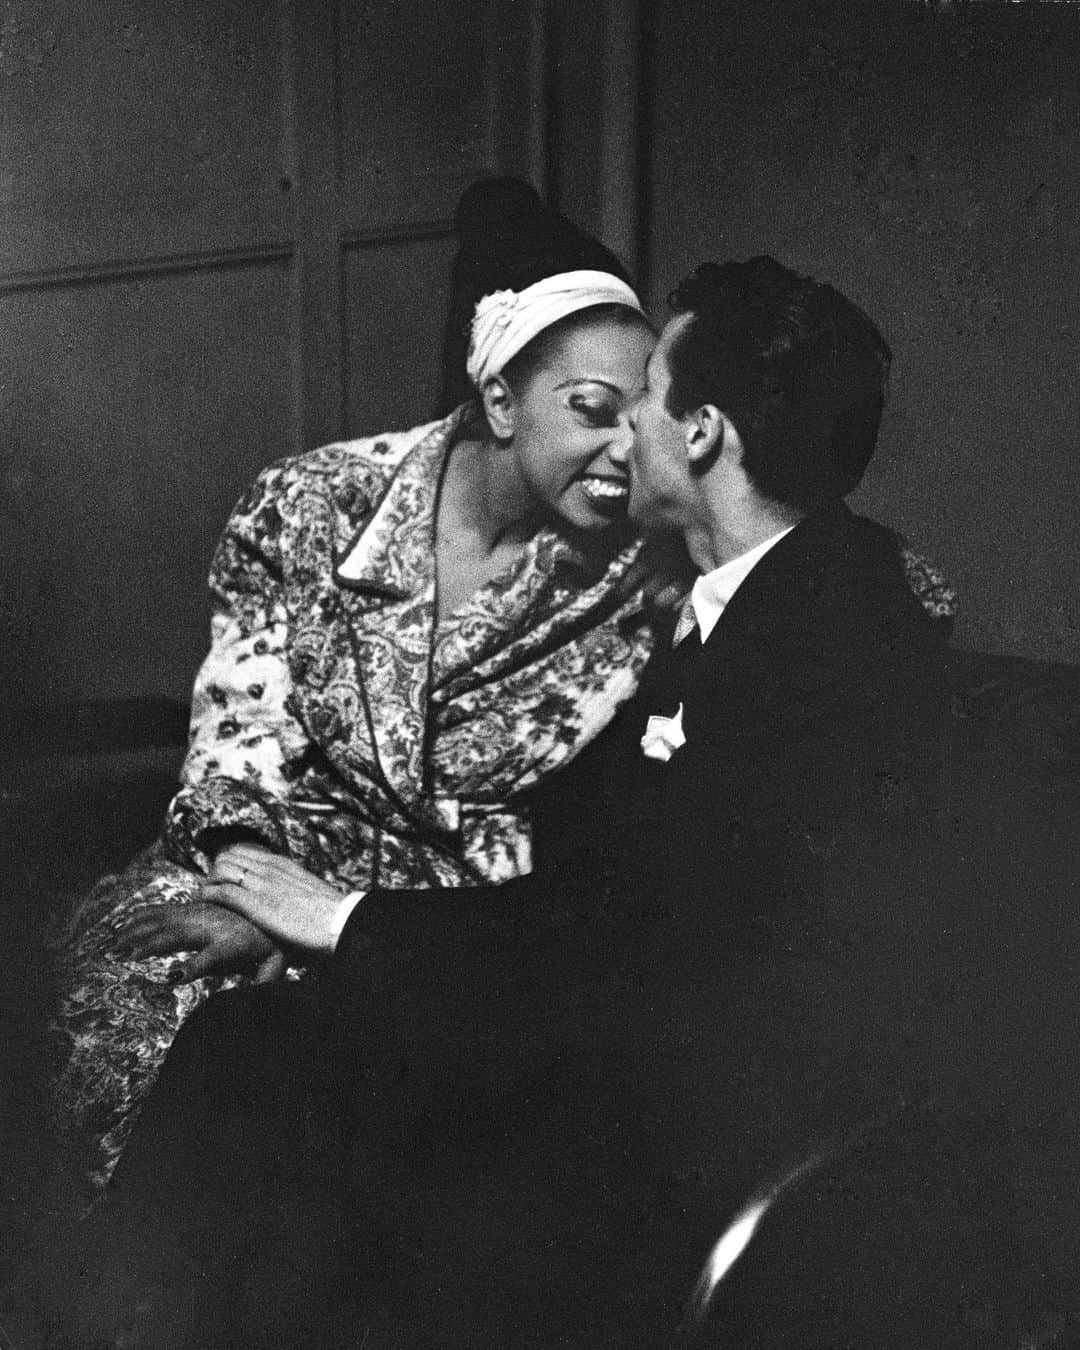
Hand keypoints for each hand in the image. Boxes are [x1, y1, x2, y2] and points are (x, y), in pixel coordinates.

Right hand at [114, 901, 286, 983]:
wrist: (268, 909)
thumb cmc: (267, 943)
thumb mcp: (272, 963)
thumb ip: (266, 978)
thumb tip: (259, 995)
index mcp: (231, 942)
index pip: (212, 956)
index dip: (194, 966)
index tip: (174, 978)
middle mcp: (211, 925)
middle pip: (177, 935)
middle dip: (150, 946)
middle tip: (124, 959)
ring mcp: (198, 914)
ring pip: (163, 922)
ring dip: (137, 933)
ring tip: (113, 947)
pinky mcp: (189, 909)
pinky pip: (161, 912)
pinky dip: (140, 918)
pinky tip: (121, 926)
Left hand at [203, 842, 348, 955]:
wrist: (338, 922)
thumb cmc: (327, 913)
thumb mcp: (306, 889)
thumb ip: (290, 886)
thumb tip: (284, 894)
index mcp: (282, 862)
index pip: (242, 850)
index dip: (227, 863)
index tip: (224, 878)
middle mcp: (269, 867)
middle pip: (227, 856)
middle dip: (215, 871)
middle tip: (214, 889)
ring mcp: (262, 883)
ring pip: (221, 869)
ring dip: (209, 882)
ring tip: (209, 897)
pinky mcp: (256, 903)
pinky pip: (222, 891)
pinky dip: (209, 895)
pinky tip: (207, 902)